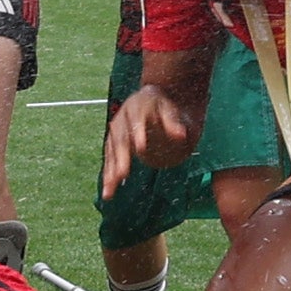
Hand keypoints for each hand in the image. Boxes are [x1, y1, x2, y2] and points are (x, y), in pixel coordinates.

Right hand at [100, 78, 198, 200]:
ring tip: (111, 190)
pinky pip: (110, 160)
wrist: (147, 99)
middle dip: (121, 157)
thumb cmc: (162, 107)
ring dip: (111, 171)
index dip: (138, 132)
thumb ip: (174, 123)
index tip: (141, 148)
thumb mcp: (170, 110)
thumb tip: (181, 135)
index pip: (136, 119)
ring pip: (112, 152)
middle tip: (123, 174)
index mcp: (136, 106)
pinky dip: (109, 175)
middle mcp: (121, 118)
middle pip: (120, 138)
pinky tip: (108, 192)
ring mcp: (115, 131)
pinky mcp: (113, 143)